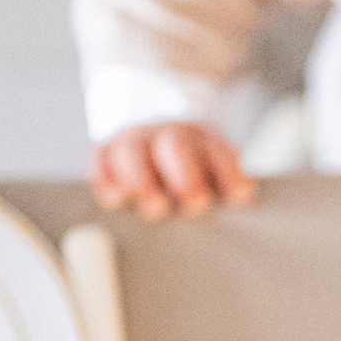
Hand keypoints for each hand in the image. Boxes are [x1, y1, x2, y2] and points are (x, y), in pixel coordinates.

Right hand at [91, 122, 253, 219]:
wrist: (155, 133)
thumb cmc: (191, 168)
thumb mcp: (214, 168)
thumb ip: (226, 186)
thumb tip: (240, 201)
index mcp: (202, 139)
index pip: (218, 151)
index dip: (229, 172)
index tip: (240, 195)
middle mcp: (168, 136)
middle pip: (176, 149)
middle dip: (187, 176)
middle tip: (196, 203)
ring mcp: (135, 141)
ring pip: (134, 153)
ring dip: (144, 180)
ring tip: (155, 207)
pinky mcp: (107, 151)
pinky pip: (100, 159)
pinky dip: (105, 178)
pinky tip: (114, 198)